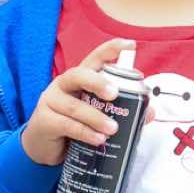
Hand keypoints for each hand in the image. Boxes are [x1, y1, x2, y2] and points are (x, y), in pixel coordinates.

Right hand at [21, 38, 134, 166]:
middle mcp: (63, 85)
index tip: (130, 45)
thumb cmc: (73, 125)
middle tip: (115, 93)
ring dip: (96, 117)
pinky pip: (67, 125)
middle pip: (78, 75)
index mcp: (79, 79)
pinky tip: (98, 139)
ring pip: (75, 106)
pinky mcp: (44, 121)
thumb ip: (121, 111)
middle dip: (98, 82)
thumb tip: (149, 112)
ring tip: (112, 129)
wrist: (44, 147)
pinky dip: (85, 132)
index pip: (94, 59)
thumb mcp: (96, 115)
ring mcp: (50, 101)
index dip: (110, 50)